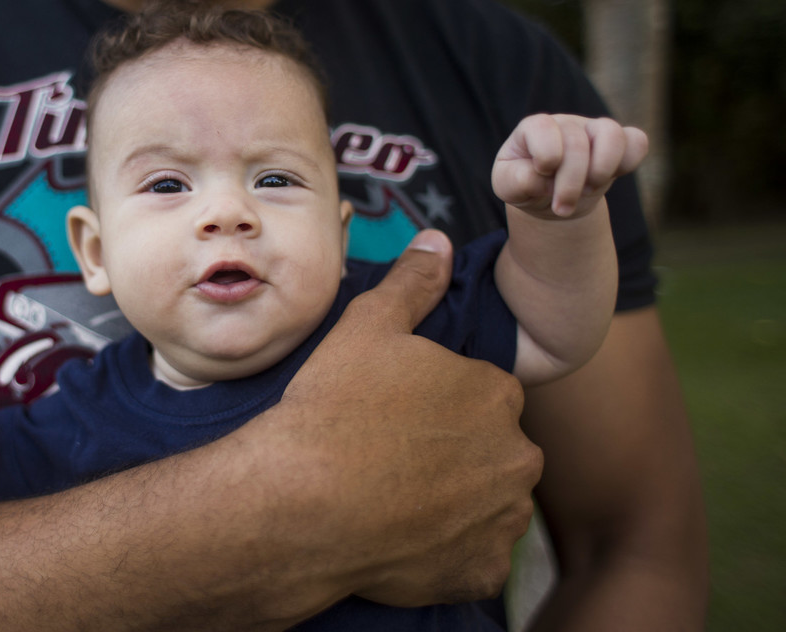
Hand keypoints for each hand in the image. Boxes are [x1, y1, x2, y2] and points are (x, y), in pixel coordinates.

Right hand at [275, 229, 542, 605]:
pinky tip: (404, 537)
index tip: (398, 414)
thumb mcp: (367, 327)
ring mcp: (501, 521)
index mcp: (495, 392)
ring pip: (487, 503)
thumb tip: (439, 243)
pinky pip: (473, 559)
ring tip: (395, 497)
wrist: (301, 503)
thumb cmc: (333, 409)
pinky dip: (448, 551)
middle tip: (394, 456)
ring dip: (457, 501)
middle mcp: (516, 457)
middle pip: (491, 449)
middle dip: (455, 452)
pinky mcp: (480, 574)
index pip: (482, 392)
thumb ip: (413, 283)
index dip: (438, 401)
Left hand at [492, 114, 647, 219]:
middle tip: (561, 207)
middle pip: (576, 143)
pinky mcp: (619, 143)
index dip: (546, 156)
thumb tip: (540, 178)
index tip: (543, 175)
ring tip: (589, 190)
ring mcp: (593, 130)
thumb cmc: (526, 185)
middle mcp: (565, 123)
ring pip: (611, 133)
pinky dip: (629, 163)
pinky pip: (637, 142)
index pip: (543, 127)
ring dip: (601, 170)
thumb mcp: (508, 187)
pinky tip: (611, 178)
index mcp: (533, 128)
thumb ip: (516, 181)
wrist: (550, 197)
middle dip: (570, 184)